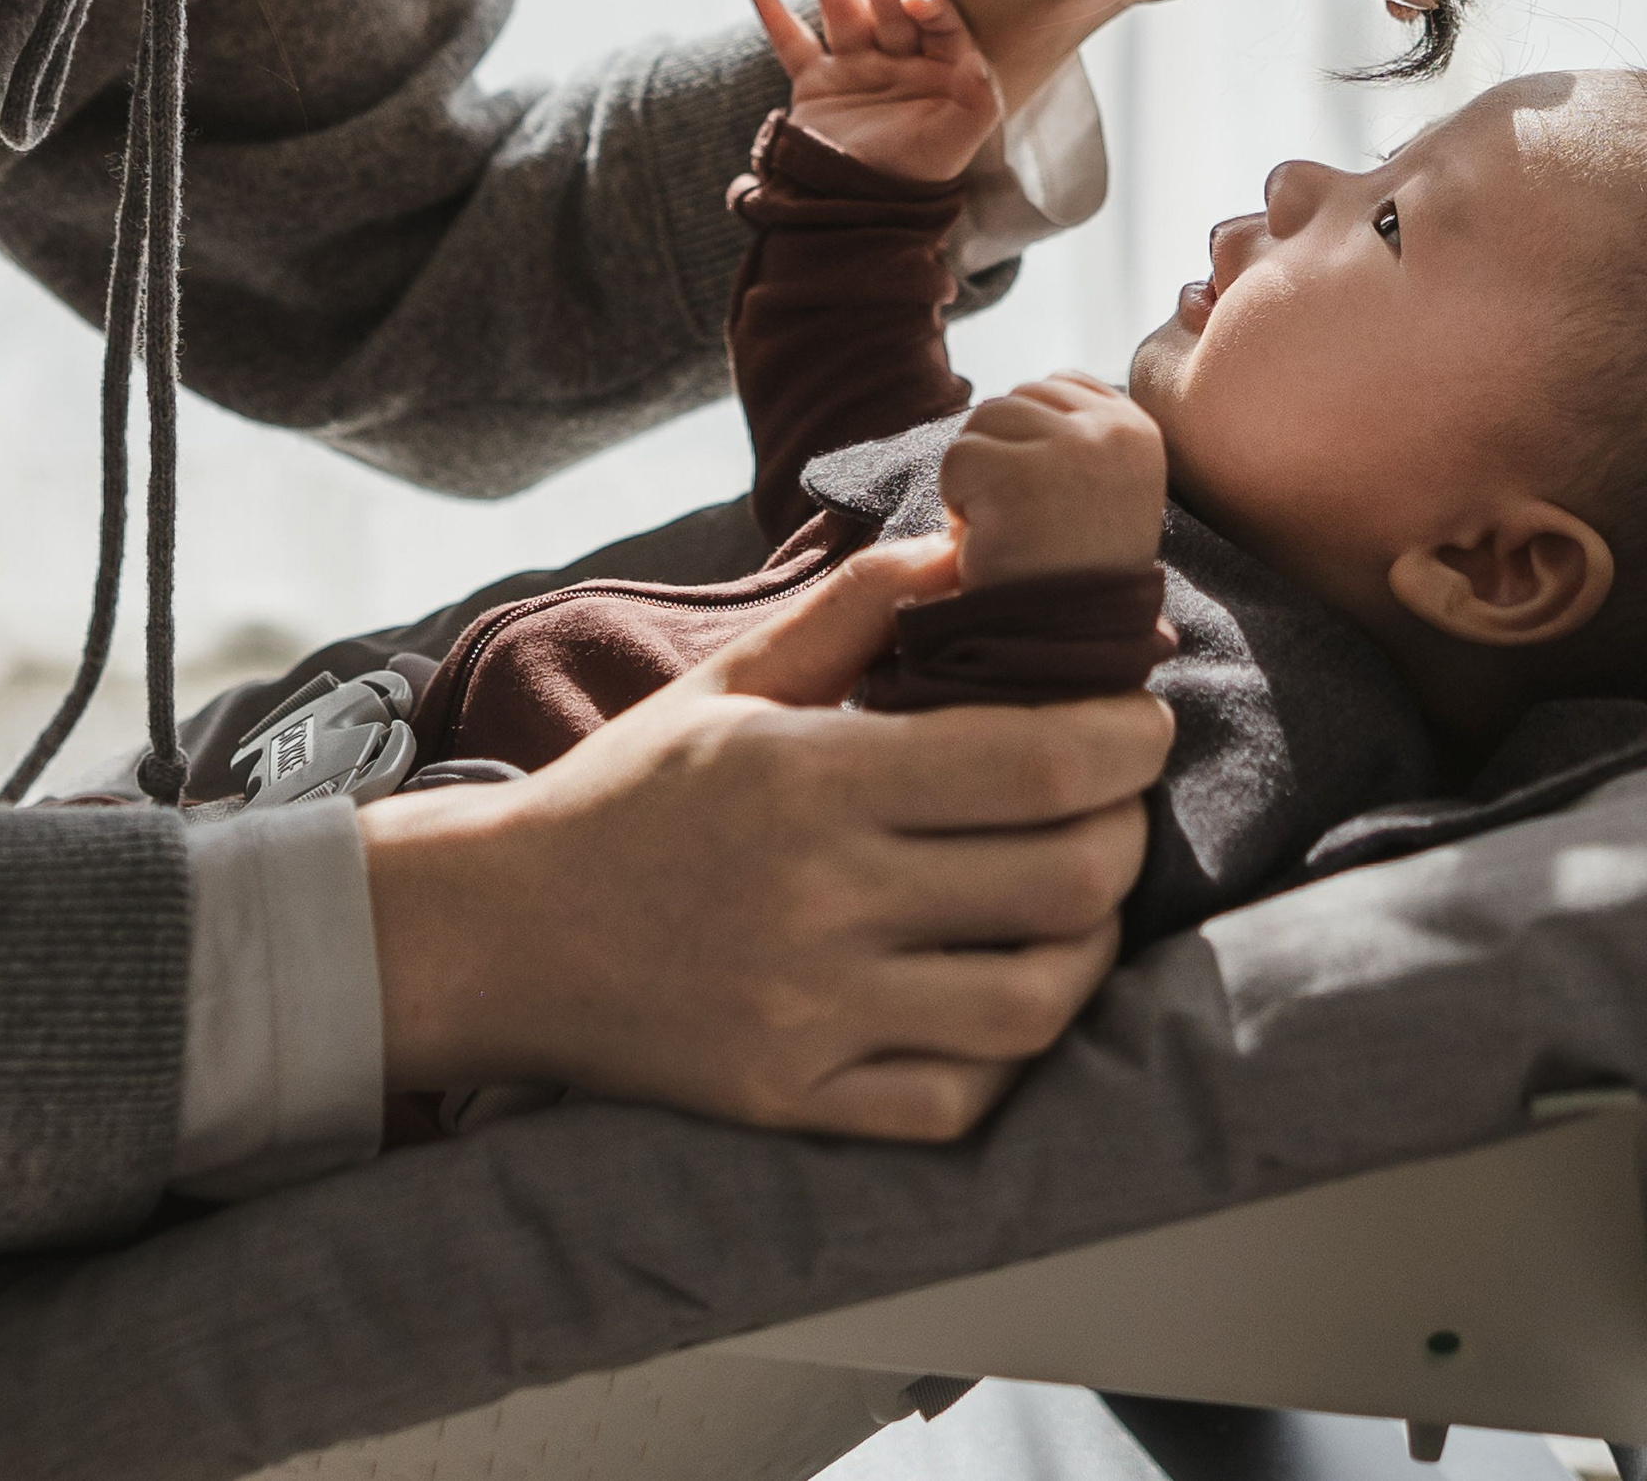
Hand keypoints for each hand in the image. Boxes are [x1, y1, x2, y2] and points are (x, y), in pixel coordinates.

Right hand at [360, 537, 1172, 1140]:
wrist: (501, 935)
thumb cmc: (633, 791)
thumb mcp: (736, 678)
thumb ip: (859, 607)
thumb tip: (973, 546)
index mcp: (811, 780)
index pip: (1033, 765)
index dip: (1123, 742)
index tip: (1145, 723)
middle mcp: (819, 902)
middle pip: (1058, 881)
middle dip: (1125, 835)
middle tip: (1124, 804)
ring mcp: (809, 1014)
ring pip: (1032, 1003)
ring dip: (1091, 946)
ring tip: (1086, 899)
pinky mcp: (795, 1100)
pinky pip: (958, 1098)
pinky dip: (1013, 1049)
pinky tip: (1013, 990)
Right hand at [752, 0, 1003, 181]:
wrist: (862, 211)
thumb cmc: (919, 173)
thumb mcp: (958, 138)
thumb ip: (976, 99)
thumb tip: (977, 63)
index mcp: (939, 68)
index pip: (938, 24)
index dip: (929, 6)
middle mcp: (898, 60)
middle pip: (888, 9)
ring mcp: (856, 68)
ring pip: (842, 15)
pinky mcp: (817, 84)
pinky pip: (795, 45)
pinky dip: (776, 19)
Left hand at [942, 375, 1166, 586]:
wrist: (1066, 648)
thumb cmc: (1074, 578)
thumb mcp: (1103, 493)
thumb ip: (1079, 437)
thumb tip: (1024, 395)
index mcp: (1138, 431)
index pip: (1055, 386)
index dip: (1028, 440)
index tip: (1042, 498)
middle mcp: (1110, 432)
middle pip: (1012, 401)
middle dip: (999, 460)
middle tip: (1022, 524)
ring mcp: (1067, 452)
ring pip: (979, 425)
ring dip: (975, 481)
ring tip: (1008, 533)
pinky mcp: (1019, 480)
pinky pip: (956, 463)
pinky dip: (958, 505)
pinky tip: (990, 543)